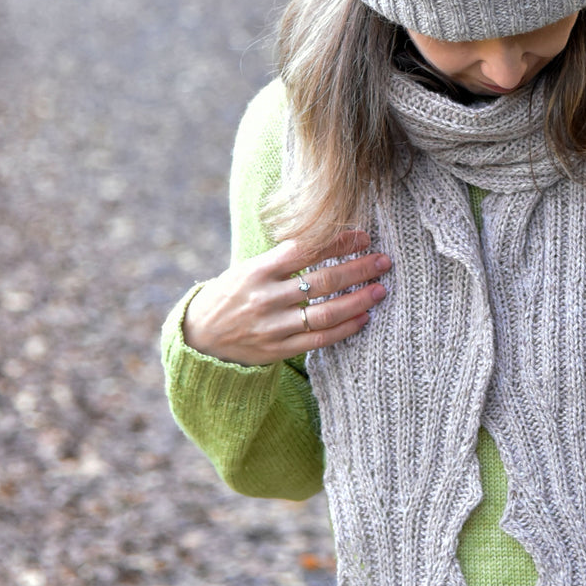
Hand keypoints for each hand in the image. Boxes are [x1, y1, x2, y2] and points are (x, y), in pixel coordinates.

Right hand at [182, 230, 391, 365]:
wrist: (200, 336)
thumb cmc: (232, 294)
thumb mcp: (248, 268)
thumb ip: (282, 258)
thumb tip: (328, 238)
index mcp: (257, 271)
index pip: (305, 250)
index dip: (337, 242)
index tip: (363, 236)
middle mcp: (265, 298)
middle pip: (322, 281)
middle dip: (358, 269)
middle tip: (384, 261)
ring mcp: (272, 326)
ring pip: (325, 313)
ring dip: (358, 301)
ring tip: (380, 290)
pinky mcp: (278, 349)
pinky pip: (320, 339)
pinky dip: (345, 328)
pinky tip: (363, 317)